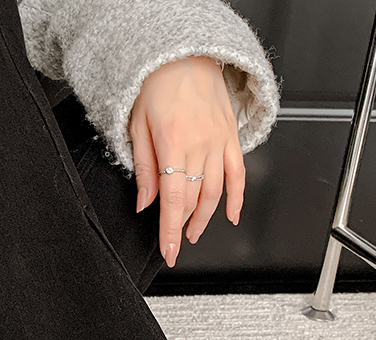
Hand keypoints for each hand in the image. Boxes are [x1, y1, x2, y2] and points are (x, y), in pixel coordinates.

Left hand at [129, 55, 244, 267]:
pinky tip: (232, 216)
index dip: (171, 230)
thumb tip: (145, 203)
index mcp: (173, 142)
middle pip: (194, 199)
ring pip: (216, 191)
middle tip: (175, 244)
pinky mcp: (231, 137)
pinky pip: (238, 173)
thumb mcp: (137, 126)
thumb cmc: (156, 84)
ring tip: (193, 232)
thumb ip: (144, 168)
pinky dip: (237, 198)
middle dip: (183, 228)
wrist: (183, 53)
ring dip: (205, 218)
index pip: (174, 199)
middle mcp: (200, 143)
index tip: (169, 250)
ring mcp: (219, 141)